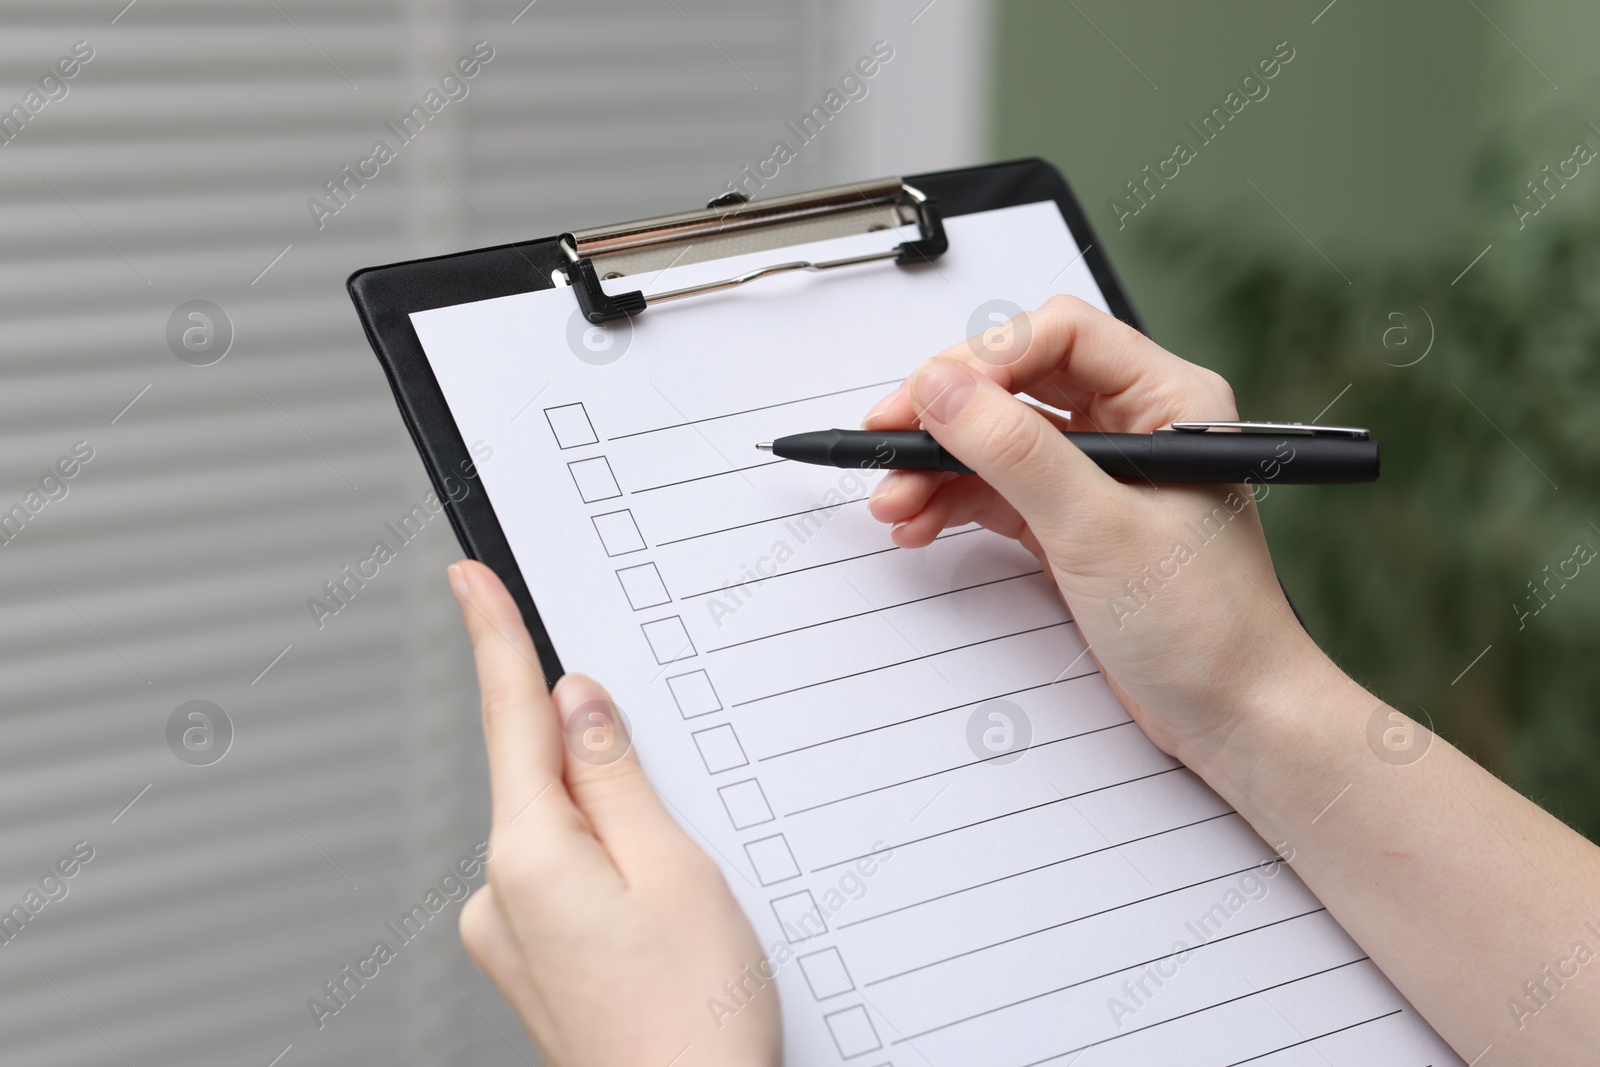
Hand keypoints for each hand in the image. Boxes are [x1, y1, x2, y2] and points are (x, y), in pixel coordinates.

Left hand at [447, 560, 780, 1066]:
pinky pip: (566, 879)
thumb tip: (577, 703)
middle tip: (676, 822)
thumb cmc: (694, 1025)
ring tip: (687, 901)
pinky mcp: (533, 963)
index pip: (510, 718)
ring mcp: (509, 936)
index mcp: (529, 857)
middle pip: (547, 776)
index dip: (493, 637)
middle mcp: (498, 895)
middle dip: (604, 762)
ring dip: (619, 830)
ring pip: (566, 832)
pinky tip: (662, 919)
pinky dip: (611, 871)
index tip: (467, 578)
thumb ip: (618, 778)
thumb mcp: (676, 871)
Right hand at [862, 296, 1338, 767]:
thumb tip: (942, 388)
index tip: (926, 399)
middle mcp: (1137, 425)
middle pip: (1017, 384)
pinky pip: (999, 490)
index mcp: (1169, 399)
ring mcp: (1101, 476)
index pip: (1059, 336)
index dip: (983, 359)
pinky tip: (919, 523)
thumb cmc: (1208, 625)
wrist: (1234, 716)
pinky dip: (954, 503)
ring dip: (940, 466)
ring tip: (893, 502)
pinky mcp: (1075, 522)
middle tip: (886, 441)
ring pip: (999, 441)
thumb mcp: (1098, 528)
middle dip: (946, 417)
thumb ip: (1015, 452)